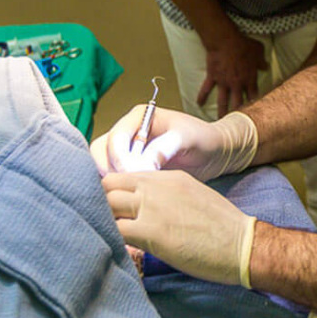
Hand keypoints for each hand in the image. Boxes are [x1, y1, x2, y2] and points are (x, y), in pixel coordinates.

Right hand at [90, 108, 258, 180]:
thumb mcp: (188, 139)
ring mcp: (128, 150)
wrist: (216, 153)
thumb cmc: (204, 140)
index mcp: (139, 117)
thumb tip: (142, 164)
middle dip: (108, 171)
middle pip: (100, 151)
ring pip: (103, 166)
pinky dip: (118, 188)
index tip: (133, 175)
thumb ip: (165, 147)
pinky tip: (130, 200)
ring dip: (110, 182)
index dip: (119, 159)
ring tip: (127, 196)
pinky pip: (115, 177)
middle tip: (125, 189)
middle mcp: (128, 132)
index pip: (115, 138)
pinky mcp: (131, 168)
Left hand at [103, 170, 255, 286]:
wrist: (241, 242)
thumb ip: (167, 196)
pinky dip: (110, 239)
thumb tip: (147, 211)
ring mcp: (152, 207)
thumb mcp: (194, 197)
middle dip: (101, 202)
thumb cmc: (222, 226)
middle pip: (108, 184)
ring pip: (106, 204)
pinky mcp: (150, 231)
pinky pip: (115, 230)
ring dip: (104, 220)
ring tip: (109, 236)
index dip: (112, 192)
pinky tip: (118, 249)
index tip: (111, 208)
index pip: (124, 175)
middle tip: (104, 222)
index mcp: (169, 177)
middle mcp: (156, 186)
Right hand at [200, 34, 267, 117]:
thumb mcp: (258, 51)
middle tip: (237, 125)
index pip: (254, 95)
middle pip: (238, 103)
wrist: (225, 41)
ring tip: (219, 121)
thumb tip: (266, 67)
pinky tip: (198, 104)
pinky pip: (206, 89)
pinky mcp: (212, 77)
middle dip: (239, 114)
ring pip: (223, 101)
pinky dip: (202, 96)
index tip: (255, 112)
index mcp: (249, 79)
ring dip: (221, 111)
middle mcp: (237, 84)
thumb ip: (262, 61)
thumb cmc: (243, 44)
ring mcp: (223, 82)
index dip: (255, 104)